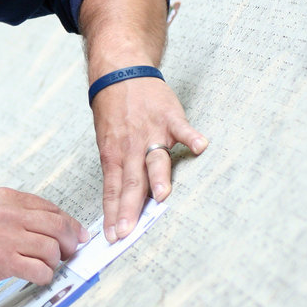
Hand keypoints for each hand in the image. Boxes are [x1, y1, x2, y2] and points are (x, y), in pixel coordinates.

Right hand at [0, 187, 89, 290]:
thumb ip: (18, 214)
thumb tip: (53, 226)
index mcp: (5, 197)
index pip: (50, 207)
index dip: (69, 223)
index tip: (76, 234)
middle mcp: (6, 213)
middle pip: (58, 225)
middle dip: (70, 242)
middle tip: (69, 252)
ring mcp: (4, 236)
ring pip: (52, 248)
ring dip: (54, 262)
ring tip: (45, 266)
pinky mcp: (2, 260)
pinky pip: (40, 269)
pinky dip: (44, 276)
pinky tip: (36, 276)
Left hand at [91, 75, 207, 242]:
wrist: (120, 71)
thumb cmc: (113, 110)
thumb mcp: (106, 140)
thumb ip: (117, 167)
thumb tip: (118, 201)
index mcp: (114, 153)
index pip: (113, 189)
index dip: (113, 213)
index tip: (112, 235)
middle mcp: (131, 146)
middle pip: (131, 182)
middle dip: (129, 209)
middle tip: (127, 231)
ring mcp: (151, 131)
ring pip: (155, 159)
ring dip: (158, 178)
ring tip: (162, 197)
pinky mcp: (169, 116)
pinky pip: (183, 128)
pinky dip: (191, 137)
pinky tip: (200, 147)